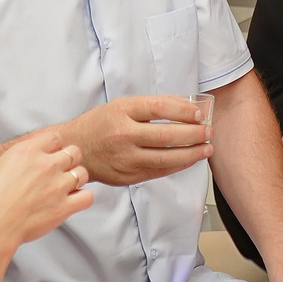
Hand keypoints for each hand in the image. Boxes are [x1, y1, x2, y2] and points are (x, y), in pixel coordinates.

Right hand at [0, 124, 93, 262]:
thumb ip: (8, 165)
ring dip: (77, 179)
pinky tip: (72, 203)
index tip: (51, 155)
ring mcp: (57, 185)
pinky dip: (82, 199)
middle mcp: (46, 165)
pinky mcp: (63, 207)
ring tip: (66, 188)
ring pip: (83, 173)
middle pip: (74, 152)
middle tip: (61, 171)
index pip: (55, 138)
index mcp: (26, 151)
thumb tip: (9, 170)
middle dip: (69, 160)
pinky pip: (87, 197)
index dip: (54, 147)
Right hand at [72, 95, 213, 185]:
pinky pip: (159, 171)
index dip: (183, 110)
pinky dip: (178, 165)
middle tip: (208, 132)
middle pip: (166, 135)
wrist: (74, 150)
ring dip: (191, 153)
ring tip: (207, 148)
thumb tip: (187, 105)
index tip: (199, 113)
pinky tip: (190, 159)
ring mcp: (125, 158)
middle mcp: (123, 135)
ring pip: (166, 157)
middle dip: (194, 134)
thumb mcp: (122, 105)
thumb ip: (153, 104)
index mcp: (122, 111)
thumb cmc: (100, 124)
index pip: (159, 107)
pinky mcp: (127, 176)